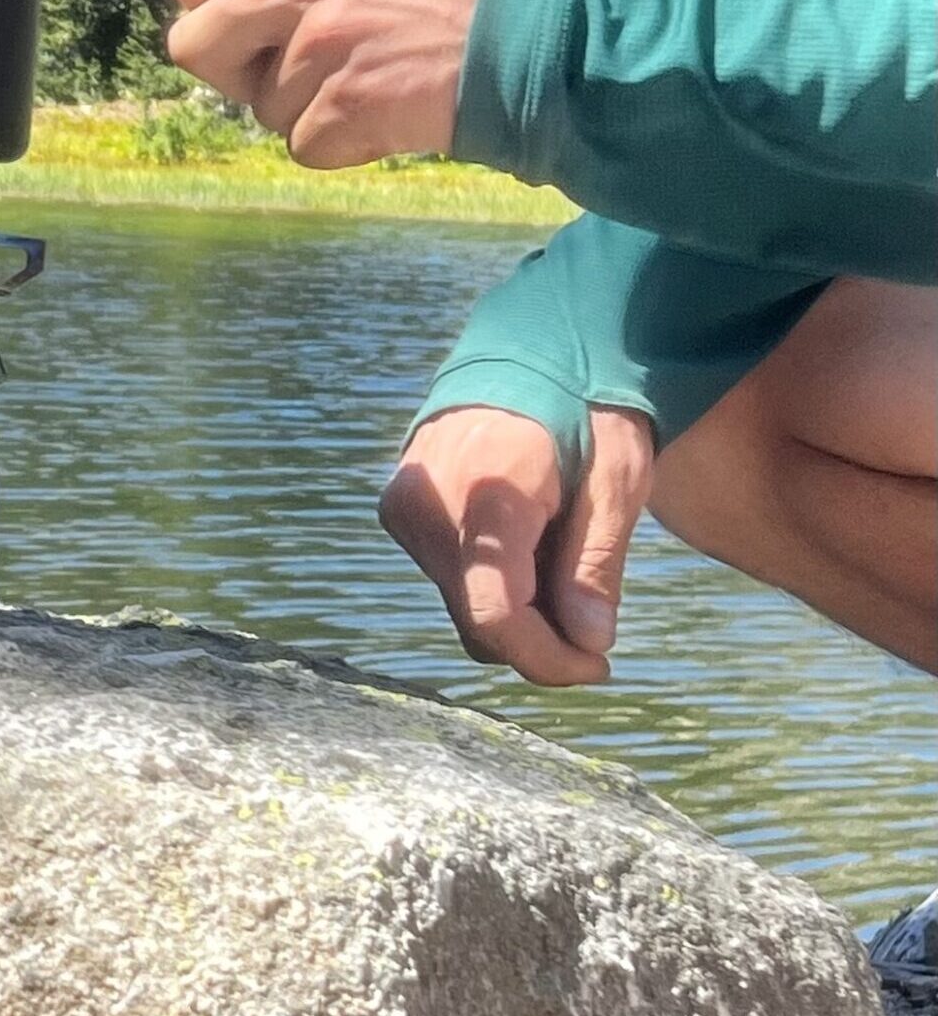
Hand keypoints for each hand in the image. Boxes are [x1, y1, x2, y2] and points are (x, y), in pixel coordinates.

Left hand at [167, 0, 505, 166]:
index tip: (256, 24)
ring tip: (369, 78)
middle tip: (296, 66)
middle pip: (195, 47)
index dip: (217, 9)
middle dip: (236, 67)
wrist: (542, 29)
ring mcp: (322, 45)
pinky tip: (386, 111)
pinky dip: (341, 142)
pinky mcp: (348, 105)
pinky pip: (304, 144)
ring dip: (306, 107)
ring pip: (260, 106)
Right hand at [379, 404, 653, 686]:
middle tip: (595, 625)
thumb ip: (596, 563)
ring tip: (562, 560)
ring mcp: (405, 508)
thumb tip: (588, 643)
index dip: (547, 660)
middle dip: (541, 640)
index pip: (497, 613)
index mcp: (488, 493)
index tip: (599, 665)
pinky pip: (448, 577)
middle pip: (478, 620)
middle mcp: (430, 505)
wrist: (523, 349)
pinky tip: (529, 545)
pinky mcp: (399, 510)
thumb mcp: (617, 479)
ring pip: (463, 605)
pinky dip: (494, 583)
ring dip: (519, 610)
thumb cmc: (584, 407)